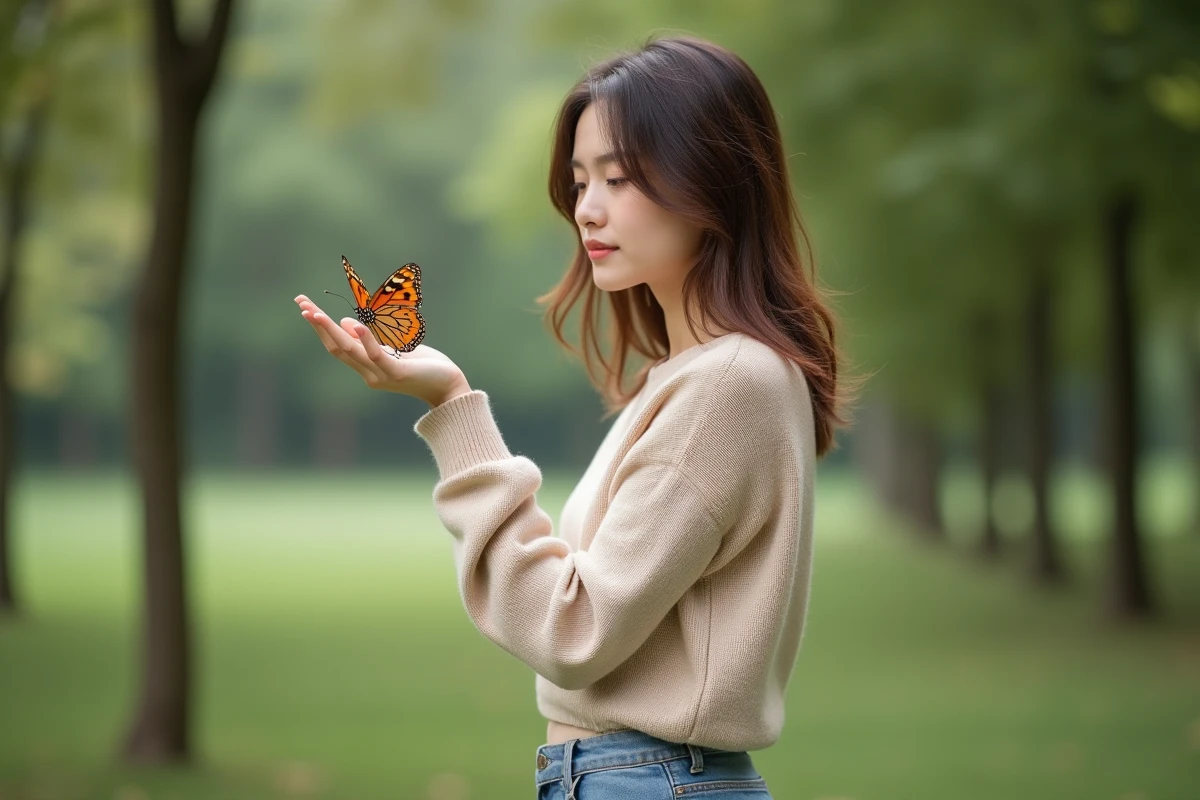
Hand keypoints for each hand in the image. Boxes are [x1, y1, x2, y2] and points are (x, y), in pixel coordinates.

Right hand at [295, 295, 471, 407]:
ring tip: (315, 313)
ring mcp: (381, 374)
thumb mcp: (393, 348)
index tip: (304, 306)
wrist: (448, 385)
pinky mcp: (397, 373)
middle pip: (336, 347)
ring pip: (350, 351)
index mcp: (366, 365)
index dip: (320, 326)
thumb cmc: (424, 365)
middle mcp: (368, 372)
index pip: (336, 344)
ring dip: (331, 331)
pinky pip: (377, 355)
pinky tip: (356, 325)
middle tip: (301, 304)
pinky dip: (366, 340)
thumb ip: (371, 339)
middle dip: (318, 325)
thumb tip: (345, 322)